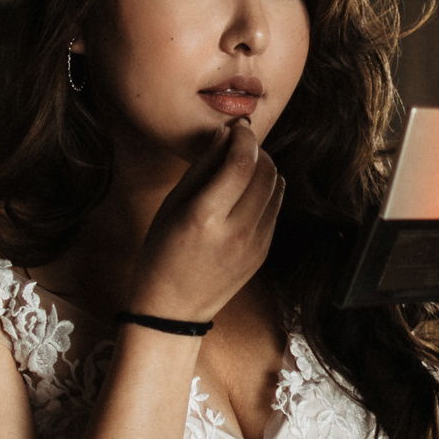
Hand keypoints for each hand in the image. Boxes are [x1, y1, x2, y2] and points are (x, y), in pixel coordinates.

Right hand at [128, 119, 285, 321]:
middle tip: (239, 144)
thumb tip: (225, 134)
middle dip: (257, 149)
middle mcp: (235, 232)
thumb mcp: (173, 205)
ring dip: (265, 168)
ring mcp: (255, 245)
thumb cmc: (161, 253)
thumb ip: (202, 167)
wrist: (173, 310)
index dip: (244, 137)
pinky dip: (266, 191)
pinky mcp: (264, 253)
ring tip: (242, 167)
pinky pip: (276, 208)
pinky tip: (245, 193)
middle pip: (266, 171)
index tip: (237, 128)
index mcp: (205, 218)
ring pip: (277, 187)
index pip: (242, 163)